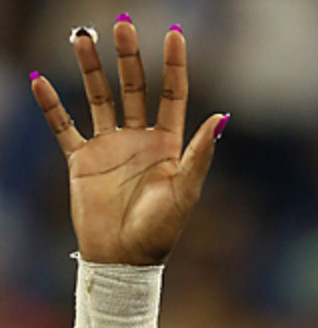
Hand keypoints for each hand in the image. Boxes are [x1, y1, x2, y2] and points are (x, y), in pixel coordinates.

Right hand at [30, 18, 225, 265]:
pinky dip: (51, 104)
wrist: (124, 259)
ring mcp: (109, 147)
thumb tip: (221, 118)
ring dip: (90, 68)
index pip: (173, 95)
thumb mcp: (186, 191)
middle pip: (133, 88)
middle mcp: (139, 139)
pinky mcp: (82, 160)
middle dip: (128, 57)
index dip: (173, 65)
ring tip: (80, 36)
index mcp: (169, 145)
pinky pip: (64, 125)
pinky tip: (41, 80)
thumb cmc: (161, 230)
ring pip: (98, 97)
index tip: (174, 33)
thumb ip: (198, 154)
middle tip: (122, 24)